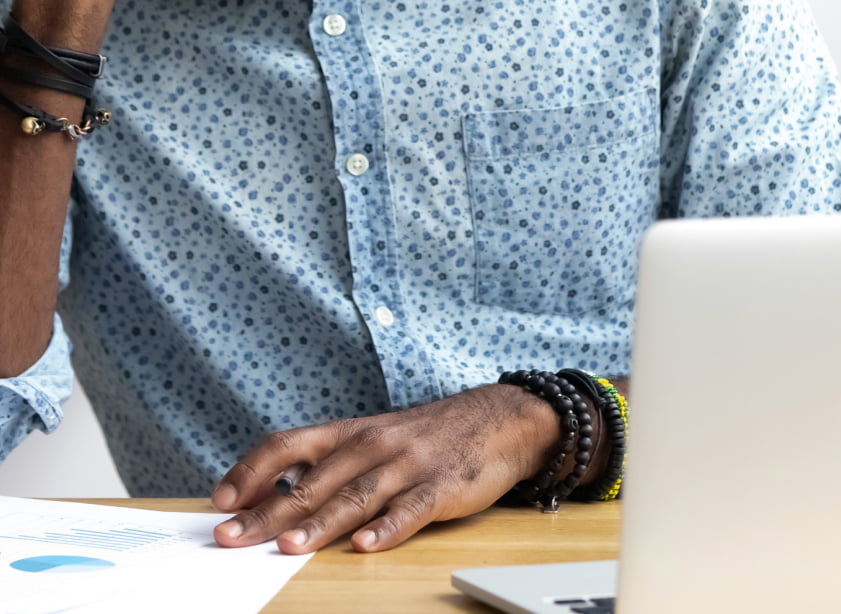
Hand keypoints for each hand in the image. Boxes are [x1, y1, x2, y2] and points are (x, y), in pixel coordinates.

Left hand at [210, 384, 560, 553]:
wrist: (495, 418)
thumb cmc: (423, 436)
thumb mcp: (370, 439)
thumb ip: (326, 465)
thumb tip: (269, 494)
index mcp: (348, 433)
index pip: (287, 444)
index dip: (251, 471)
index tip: (221, 499)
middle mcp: (371, 445)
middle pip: (311, 481)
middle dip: (267, 512)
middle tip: (231, 537)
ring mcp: (406, 466)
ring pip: (354, 496)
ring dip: (319, 523)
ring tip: (289, 546)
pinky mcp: (440, 487)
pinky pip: (410, 509)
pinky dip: (388, 528)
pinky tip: (367, 545)